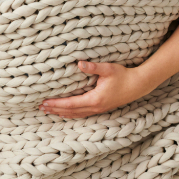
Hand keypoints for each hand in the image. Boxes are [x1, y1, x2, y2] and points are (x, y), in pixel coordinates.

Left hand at [38, 61, 155, 117]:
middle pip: (70, 111)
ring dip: (61, 113)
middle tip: (40, 108)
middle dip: (55, 110)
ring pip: (76, 114)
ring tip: (49, 112)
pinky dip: (71, 114)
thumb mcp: (108, 69)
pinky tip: (66, 113)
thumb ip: (93, 67)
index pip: (70, 104)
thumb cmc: (123, 75)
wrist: (138, 85)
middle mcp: (95, 107)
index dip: (56, 104)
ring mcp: (98, 109)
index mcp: (94, 99)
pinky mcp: (101, 108)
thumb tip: (79, 63)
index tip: (44, 103)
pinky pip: (82, 114)